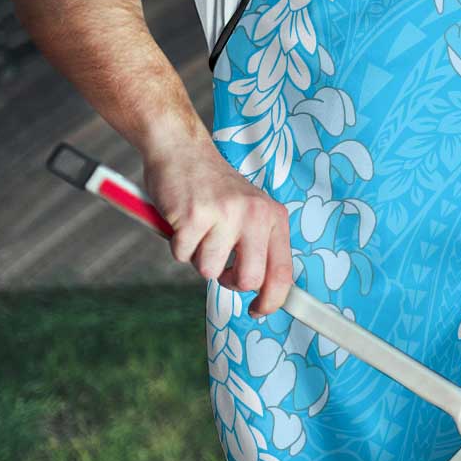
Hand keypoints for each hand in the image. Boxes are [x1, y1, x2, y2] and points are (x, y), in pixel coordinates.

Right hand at [143, 140, 292, 316]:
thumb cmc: (214, 188)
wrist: (182, 150)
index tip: (259, 310)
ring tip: (199, 229)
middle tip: (219, 264)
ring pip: (209, 271)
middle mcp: (255, 215)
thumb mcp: (250, 211)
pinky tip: (182, 221)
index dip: (272, 301)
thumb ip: (259, 245)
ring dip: (198, 257)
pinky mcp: (194, 216)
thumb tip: (264, 291)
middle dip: (229, 281)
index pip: (282, 272)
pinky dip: (178, 245)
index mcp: (274, 216)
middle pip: (248, 280)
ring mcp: (225, 214)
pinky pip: (182, 256)